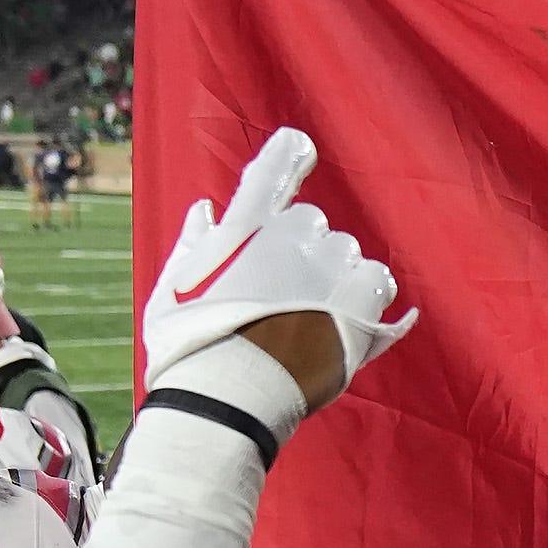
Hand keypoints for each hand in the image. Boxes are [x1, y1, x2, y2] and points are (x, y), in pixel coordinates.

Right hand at [141, 127, 413, 406]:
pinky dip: (366, 296)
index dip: (290, 155)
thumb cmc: (189, 352)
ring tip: (314, 316)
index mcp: (243, 228)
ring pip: (347, 252)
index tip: (301, 148)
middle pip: (313, 223)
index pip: (274, 170)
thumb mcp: (170, 292)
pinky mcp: (355, 305)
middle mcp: (288, 238)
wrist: (227, 400)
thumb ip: (192, 246)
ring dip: (335, 275)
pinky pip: (377, 280)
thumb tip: (206, 210)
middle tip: (286, 294)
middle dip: (304, 250)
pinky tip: (348, 320)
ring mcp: (325, 269)